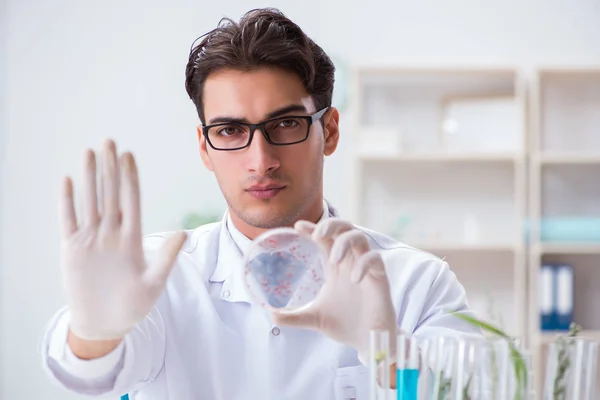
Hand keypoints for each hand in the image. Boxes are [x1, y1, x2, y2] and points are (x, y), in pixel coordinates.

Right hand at [59, 139, 185, 340]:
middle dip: (110, 168)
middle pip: (110, 194)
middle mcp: (111, 234)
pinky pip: (68, 220)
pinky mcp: (72, 250)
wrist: (106, 324)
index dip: (130, 178)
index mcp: (131, 238)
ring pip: (90, 201)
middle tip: (109, 141)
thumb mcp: (154, 282)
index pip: (131, 200)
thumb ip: (166, 256)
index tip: (129, 155)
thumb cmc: (134, 305)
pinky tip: (67, 181)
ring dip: (89, 177)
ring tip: (89, 152)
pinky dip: (67, 202)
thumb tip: (182, 232)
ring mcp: (90, 240)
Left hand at [271, 218, 397, 363]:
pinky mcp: (380, 279)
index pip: (325, 239)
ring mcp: (366, 268)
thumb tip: (271, 316)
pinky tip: (354, 279)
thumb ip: (294, 316)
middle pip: (345, 228)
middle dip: (332, 225)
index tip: (298, 226)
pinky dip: (364, 264)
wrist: (367, 342)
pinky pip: (375, 259)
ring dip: (346, 242)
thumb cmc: (345, 324)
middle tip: (318, 234)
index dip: (313, 228)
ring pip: (361, 237)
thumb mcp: (315, 318)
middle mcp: (351, 262)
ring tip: (335, 258)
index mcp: (336, 266)